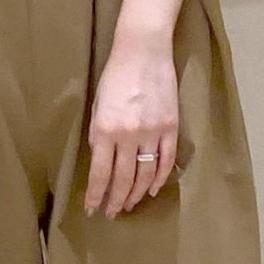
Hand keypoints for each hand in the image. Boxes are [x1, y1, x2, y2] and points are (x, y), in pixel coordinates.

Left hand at [84, 31, 178, 214]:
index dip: (96, 195)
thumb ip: (98, 134)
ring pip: (145, 174)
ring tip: (130, 204)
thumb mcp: (97, 105)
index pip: (100, 173)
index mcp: (105, 129)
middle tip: (112, 213)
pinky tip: (152, 190)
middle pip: (123, 179)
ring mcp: (152, 132)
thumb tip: (101, 159)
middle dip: (116, 200)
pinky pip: (166, 160)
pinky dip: (159, 178)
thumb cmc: (115, 76)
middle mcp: (129, 135)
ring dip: (137, 193)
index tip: (93, 209)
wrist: (143, 51)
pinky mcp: (170, 127)